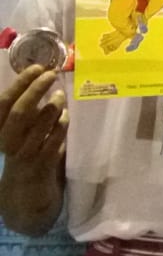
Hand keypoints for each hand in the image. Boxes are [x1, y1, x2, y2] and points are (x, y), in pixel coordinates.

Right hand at [0, 66, 67, 180]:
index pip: (3, 103)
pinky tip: (65, 115)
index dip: (20, 83)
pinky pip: (55, 139)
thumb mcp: (17, 130)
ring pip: (40, 125)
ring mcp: (25, 153)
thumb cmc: (22, 151)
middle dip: (36, 89)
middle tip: (51, 74)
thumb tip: (40, 80)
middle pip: (20, 112)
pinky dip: (62, 124)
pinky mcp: (43, 162)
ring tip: (60, 94)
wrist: (24, 188)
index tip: (36, 68)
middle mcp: (7, 142)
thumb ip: (25, 111)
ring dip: (53, 106)